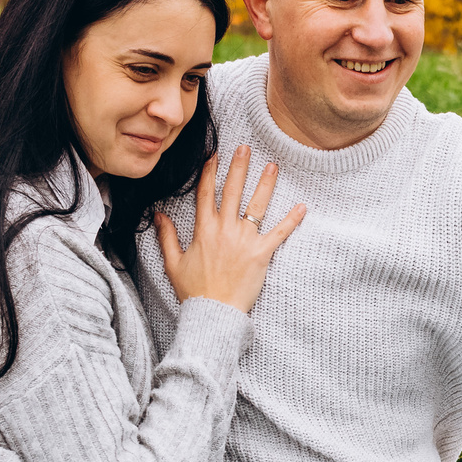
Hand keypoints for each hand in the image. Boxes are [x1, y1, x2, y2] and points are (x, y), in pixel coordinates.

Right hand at [154, 147, 304, 313]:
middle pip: (232, 191)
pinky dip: (291, 220)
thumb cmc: (194, 291)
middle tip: (246, 148)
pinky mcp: (261, 254)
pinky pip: (279, 233)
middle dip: (239, 167)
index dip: (210, 172)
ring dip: (265, 184)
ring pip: (256, 206)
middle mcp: (224, 230)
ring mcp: (244, 240)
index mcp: (203, 230)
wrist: (214, 313)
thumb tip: (158, 215)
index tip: (215, 154)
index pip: (206, 193)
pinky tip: (302, 206)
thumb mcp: (173, 263)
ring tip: (272, 166)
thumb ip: (167, 236)